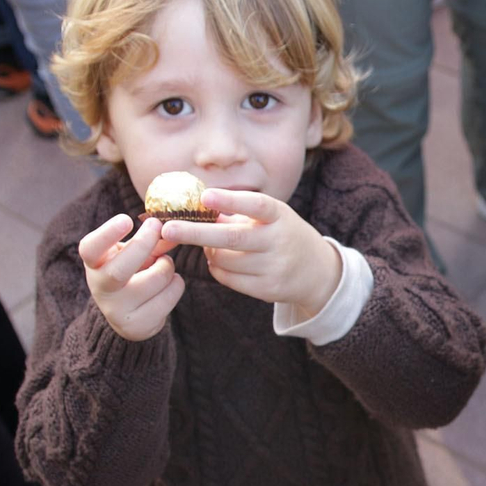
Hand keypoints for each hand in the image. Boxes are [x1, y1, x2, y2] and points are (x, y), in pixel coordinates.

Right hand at [80, 214, 183, 340]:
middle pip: (120, 270)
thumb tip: (171, 227)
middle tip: (158, 227)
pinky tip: (167, 285)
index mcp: (94, 264)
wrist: (126, 313)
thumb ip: (149, 238)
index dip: (107, 234)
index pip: (90, 249)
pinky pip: (170, 295)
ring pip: (156, 278)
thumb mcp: (131, 251)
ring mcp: (117, 310)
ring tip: (163, 264)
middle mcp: (99, 288)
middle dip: (144, 245)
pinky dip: (176, 284)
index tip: (127, 220)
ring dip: (167, 265)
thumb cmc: (130, 270)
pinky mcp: (137, 326)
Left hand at [160, 189, 341, 319]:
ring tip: (209, 244)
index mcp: (280, 216)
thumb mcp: (271, 218)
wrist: (317, 271)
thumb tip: (195, 210)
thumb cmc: (283, 235)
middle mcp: (279, 241)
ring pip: (224, 260)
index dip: (230, 200)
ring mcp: (274, 268)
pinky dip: (216, 268)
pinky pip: (228, 278)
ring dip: (208, 251)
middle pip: (232, 238)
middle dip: (196, 233)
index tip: (205, 196)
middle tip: (169, 228)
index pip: (256, 205)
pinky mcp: (267, 289)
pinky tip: (220, 261)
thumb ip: (238, 214)